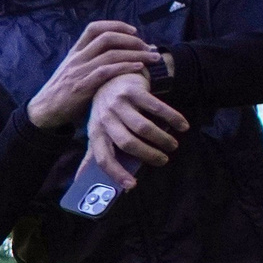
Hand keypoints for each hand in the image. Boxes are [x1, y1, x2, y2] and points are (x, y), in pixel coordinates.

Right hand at [27, 20, 158, 129]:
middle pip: (107, 37)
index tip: (134, 31)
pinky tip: (139, 68)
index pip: (94, 28)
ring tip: (152, 57)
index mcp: (74, 52)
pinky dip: (125, 67)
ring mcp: (79, 71)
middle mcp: (77, 58)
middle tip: (147, 46)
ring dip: (136, 53)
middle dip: (131, 39)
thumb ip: (88, 63)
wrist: (44, 112)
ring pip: (111, 53)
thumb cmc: (62, 94)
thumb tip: (114, 57)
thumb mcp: (72, 72)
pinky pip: (107, 71)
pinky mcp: (83, 86)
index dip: (116, 25)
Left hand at [83, 71, 185, 191]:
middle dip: (149, 155)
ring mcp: (118, 103)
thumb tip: (80, 181)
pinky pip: (157, 108)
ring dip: (162, 139)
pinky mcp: (134, 90)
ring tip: (172, 145)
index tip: (132, 185)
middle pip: (128, 143)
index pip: (103, 157)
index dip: (116, 172)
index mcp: (95, 132)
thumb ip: (92, 155)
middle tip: (163, 160)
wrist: (115, 77)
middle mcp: (105, 118)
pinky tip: (182, 126)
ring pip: (144, 128)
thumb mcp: (98, 131)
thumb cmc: (108, 112)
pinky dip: (173, 119)